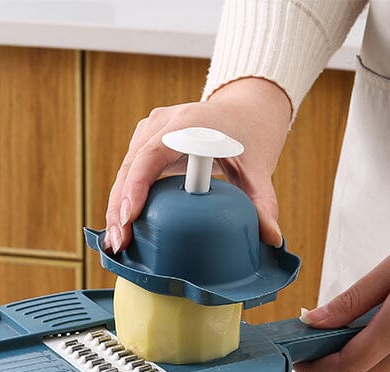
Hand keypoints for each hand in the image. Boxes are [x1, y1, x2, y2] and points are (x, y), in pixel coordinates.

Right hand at [104, 77, 291, 252]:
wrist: (244, 110)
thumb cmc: (249, 137)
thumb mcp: (259, 169)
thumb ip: (263, 202)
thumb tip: (272, 238)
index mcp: (189, 124)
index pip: (152, 155)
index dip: (137, 186)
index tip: (130, 216)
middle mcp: (163, 124)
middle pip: (131, 167)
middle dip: (120, 208)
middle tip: (120, 244)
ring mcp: (150, 131)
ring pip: (125, 172)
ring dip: (117, 208)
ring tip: (117, 244)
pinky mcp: (145, 142)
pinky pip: (129, 173)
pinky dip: (123, 201)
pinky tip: (121, 229)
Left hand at [295, 200, 389, 371]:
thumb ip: (350, 301)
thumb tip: (313, 320)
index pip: (346, 366)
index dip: (317, 369)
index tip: (299, 359)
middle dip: (330, 368)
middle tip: (312, 347)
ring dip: (355, 364)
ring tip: (338, 338)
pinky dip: (379, 358)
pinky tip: (372, 333)